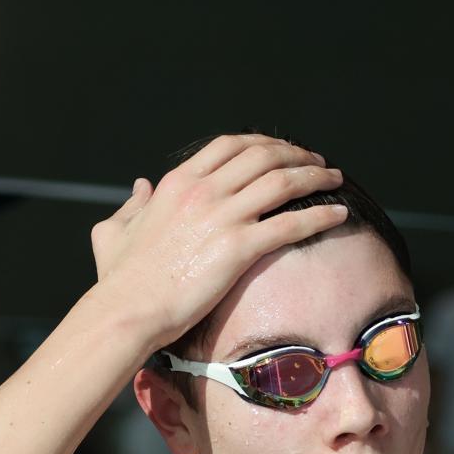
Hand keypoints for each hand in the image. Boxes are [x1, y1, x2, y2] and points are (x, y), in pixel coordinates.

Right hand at [89, 132, 347, 348]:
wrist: (128, 310)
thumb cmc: (120, 279)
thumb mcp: (114, 230)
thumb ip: (131, 204)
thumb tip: (140, 186)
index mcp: (177, 182)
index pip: (230, 145)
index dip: (262, 143)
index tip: (281, 150)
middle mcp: (203, 191)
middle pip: (263, 156)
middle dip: (296, 154)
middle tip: (317, 162)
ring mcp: (222, 216)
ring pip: (282, 182)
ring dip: (316, 176)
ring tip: (336, 179)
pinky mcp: (239, 248)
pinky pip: (291, 223)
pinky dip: (320, 215)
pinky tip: (339, 214)